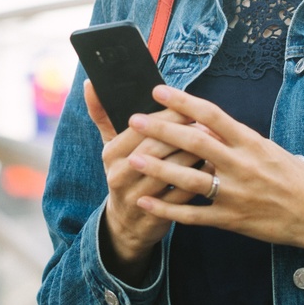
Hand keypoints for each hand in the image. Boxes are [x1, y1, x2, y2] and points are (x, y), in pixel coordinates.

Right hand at [84, 80, 205, 282]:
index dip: (166, 116)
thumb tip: (90, 81)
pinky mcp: (156, 216)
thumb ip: (102, 114)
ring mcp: (137, 198)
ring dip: (194, 154)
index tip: (189, 105)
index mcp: (111, 154)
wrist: (127, 222)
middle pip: (155, 148)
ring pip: (170, 171)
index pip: (140, 128)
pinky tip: (213, 165)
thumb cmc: (125, 172)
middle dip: (183, 133)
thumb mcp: (111, 146)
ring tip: (213, 141)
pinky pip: (182, 194)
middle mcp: (119, 176)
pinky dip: (199, 177)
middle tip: (206, 122)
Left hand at [127, 85, 303, 258]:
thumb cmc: (292, 177)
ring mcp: (236, 193)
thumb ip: (235, 139)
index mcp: (251, 142)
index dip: (183, 101)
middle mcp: (242, 165)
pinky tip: (145, 201)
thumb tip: (203, 124)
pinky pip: (193, 215)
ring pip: (190, 179)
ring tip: (133, 158)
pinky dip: (167, 208)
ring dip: (159, 168)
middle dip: (162, 130)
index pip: (212, 115)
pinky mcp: (232, 220)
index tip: (158, 91)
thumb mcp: (268, 149)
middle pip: (196, 142)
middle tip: (135, 118)